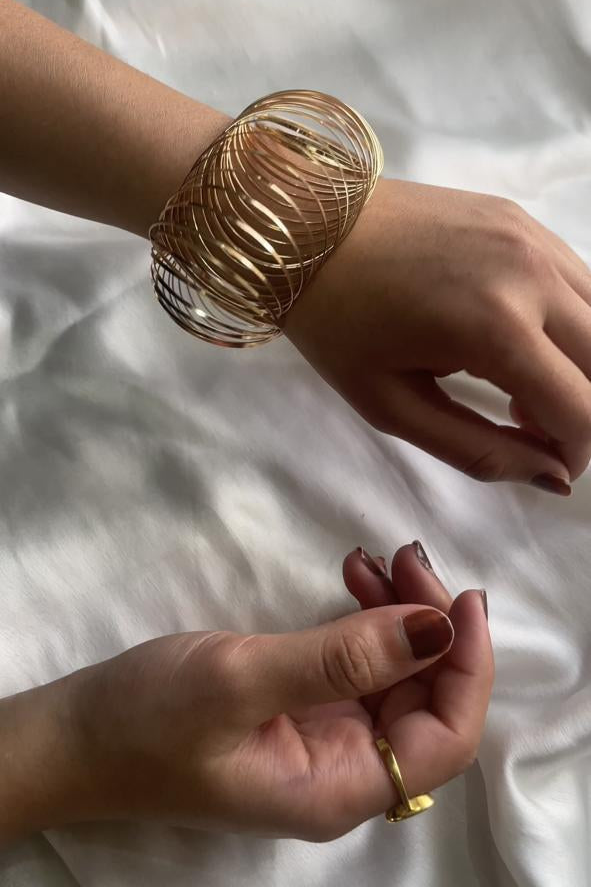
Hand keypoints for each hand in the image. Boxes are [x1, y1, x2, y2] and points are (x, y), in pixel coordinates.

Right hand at [12, 544, 490, 842]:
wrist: (73, 736)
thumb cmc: (147, 718)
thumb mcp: (241, 680)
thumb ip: (341, 657)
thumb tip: (437, 628)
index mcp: (339, 787)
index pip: (446, 737)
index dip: (467, 666)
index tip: (460, 594)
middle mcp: (344, 770)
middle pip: (426, 700)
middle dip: (430, 624)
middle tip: (404, 555)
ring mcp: (322, 739)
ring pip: (396, 676)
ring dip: (399, 613)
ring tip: (376, 558)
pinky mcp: (299, 710)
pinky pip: (357, 665)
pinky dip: (365, 618)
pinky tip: (352, 578)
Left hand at [284, 179, 590, 491]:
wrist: (302, 226)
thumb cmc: (335, 323)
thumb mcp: (393, 406)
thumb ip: (481, 451)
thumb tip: (554, 477)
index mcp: (497, 327)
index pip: (584, 410)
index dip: (574, 454)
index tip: (545, 466)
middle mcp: (532, 274)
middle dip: (582, 412)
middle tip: (526, 426)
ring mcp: (531, 236)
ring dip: (581, 366)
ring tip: (520, 384)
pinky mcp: (520, 217)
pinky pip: (579, 280)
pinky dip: (569, 323)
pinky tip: (518, 338)